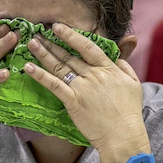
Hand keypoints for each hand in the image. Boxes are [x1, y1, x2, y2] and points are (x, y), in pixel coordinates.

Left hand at [24, 23, 148, 156]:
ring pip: (59, 67)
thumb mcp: (134, 84)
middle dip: (51, 43)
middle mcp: (93, 75)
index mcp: (108, 69)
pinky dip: (40, 76)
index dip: (71, 35)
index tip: (58, 26)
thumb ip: (125, 67)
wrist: (123, 135)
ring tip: (31, 44)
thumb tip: (118, 57)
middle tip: (36, 33)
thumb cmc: (129, 112)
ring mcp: (82, 88)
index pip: (87, 47)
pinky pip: (54, 86)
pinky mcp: (73, 102)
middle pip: (69, 55)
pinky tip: (29, 67)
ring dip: (43, 54)